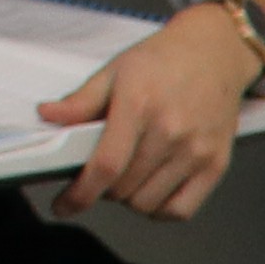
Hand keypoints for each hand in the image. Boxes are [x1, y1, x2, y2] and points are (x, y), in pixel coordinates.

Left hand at [38, 14, 259, 219]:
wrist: (215, 53)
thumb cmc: (161, 61)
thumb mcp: (114, 72)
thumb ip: (81, 101)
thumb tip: (47, 116)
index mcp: (139, 107)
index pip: (106, 166)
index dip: (80, 193)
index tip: (62, 206)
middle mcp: (171, 132)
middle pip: (124, 189)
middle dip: (100, 189)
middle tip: (97, 174)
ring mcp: (197, 152)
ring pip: (148, 203)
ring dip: (127, 200)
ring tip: (124, 178)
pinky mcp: (217, 165)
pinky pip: (181, 210)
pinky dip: (159, 210)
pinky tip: (149, 191)